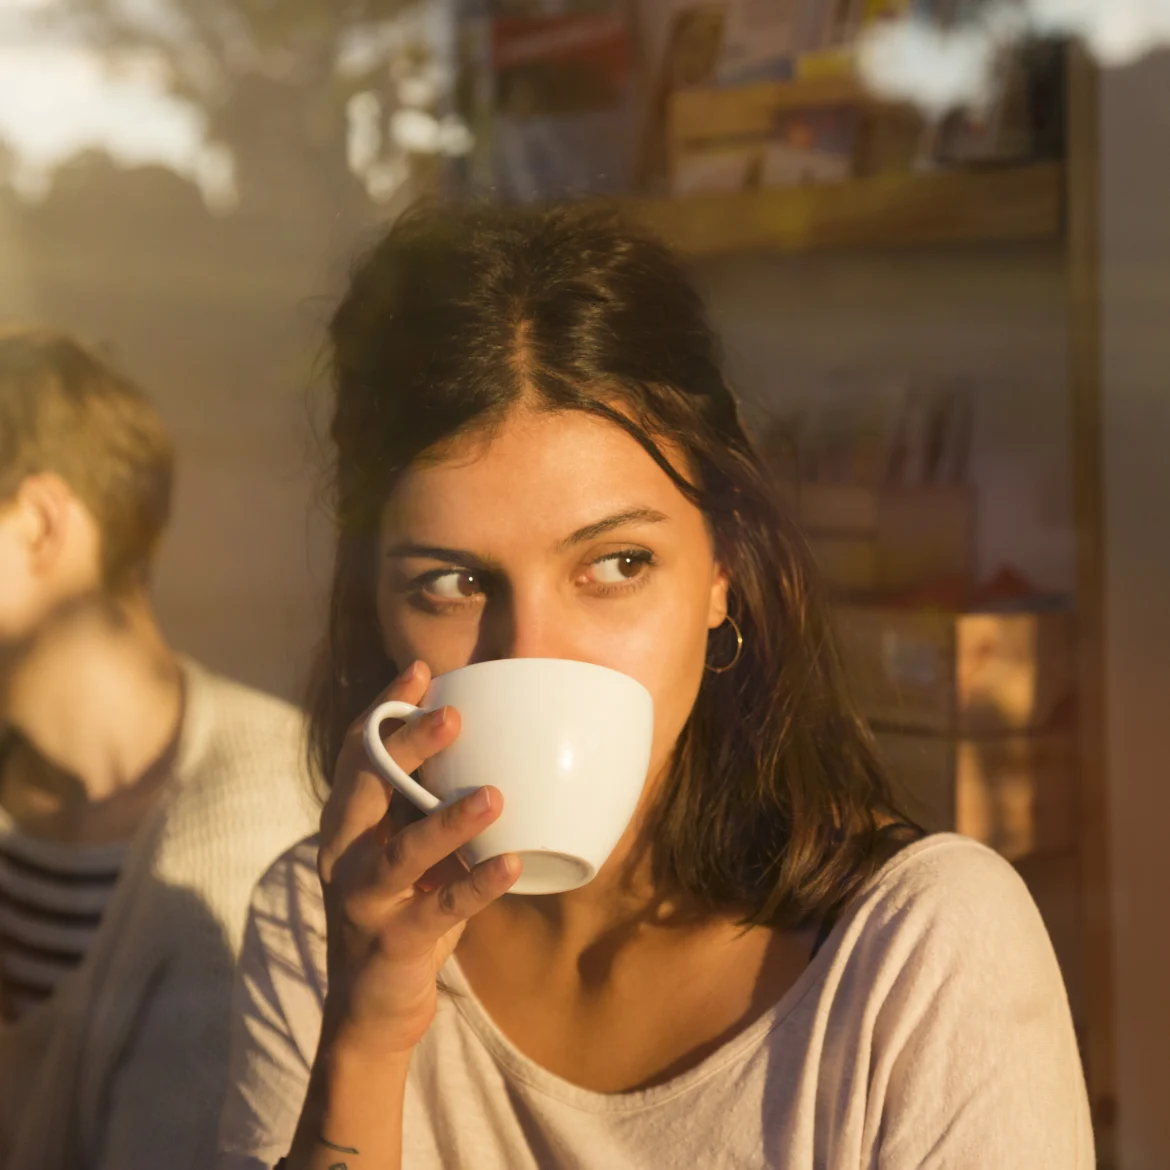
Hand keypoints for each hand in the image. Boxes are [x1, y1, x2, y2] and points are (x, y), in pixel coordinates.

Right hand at [316, 660, 519, 1057]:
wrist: (371, 1010)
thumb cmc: (401, 911)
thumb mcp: (407, 852)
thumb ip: (425, 806)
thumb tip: (482, 744)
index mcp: (346, 826)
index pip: (356, 756)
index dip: (384, 711)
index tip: (420, 672)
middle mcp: (343, 857)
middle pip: (366, 792)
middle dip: (406, 749)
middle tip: (453, 716)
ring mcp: (363, 902)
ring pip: (400, 855)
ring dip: (446, 822)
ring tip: (494, 795)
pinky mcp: (392, 944)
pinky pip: (438, 910)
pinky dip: (476, 887)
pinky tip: (513, 865)